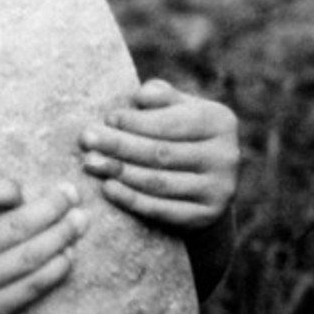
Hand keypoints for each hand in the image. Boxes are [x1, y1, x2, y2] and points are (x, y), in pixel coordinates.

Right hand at [0, 146, 88, 313]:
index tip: (20, 188)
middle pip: (16, 227)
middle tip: (72, 194)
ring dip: (61, 237)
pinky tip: (69, 254)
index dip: (5, 189)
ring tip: (81, 220)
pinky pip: (32, 288)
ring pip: (30, 257)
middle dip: (51, 208)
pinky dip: (55, 270)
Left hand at [80, 79, 238, 230]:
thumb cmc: (180, 133)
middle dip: (119, 145)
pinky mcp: (207, 216)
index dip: (136, 121)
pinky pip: (162, 209)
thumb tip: (140, 97)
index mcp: (220, 121)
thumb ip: (160, 96)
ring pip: (159, 182)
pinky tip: (108, 188)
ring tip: (90, 162)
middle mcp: (226, 156)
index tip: (107, 118)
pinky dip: (132, 200)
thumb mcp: (176, 107)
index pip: (171, 122)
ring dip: (120, 172)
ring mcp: (219, 189)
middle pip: (161, 152)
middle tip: (86, 140)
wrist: (204, 180)